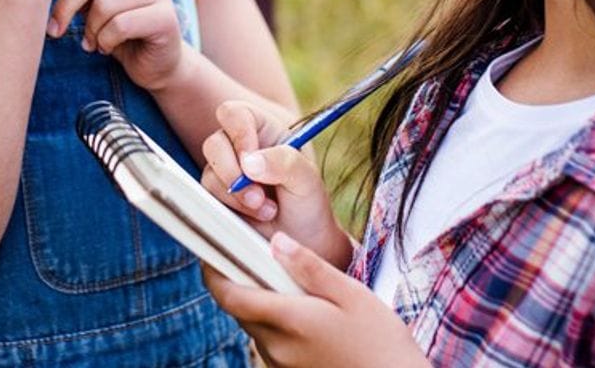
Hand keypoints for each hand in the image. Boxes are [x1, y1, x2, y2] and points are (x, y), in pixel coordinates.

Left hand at [50, 0, 186, 88]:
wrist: (155, 64)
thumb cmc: (118, 31)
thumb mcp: (94, 3)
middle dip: (66, 6)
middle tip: (54, 30)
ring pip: (104, 5)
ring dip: (90, 31)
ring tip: (92, 42)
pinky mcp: (165, 17)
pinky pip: (119, 26)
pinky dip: (105, 42)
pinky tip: (106, 48)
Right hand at [199, 101, 346, 264]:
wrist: (303, 242)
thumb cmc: (308, 203)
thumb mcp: (307, 180)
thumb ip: (284, 162)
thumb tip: (249, 162)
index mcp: (263, 129)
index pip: (235, 114)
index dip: (238, 134)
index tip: (251, 162)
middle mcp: (239, 147)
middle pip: (214, 143)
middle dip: (233, 173)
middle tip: (258, 196)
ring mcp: (226, 172)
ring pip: (209, 174)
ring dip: (237, 196)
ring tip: (267, 210)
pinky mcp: (217, 197)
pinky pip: (208, 198)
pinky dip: (232, 209)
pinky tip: (256, 216)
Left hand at [203, 233, 429, 367]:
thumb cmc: (380, 341)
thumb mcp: (352, 294)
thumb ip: (310, 267)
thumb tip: (276, 240)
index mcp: (289, 321)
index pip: (230, 296)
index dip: (214, 272)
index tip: (214, 251)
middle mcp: (276, 347)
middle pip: (239, 310)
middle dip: (240, 283)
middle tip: (257, 257)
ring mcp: (281, 364)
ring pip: (254, 326)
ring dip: (260, 304)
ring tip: (289, 284)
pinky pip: (270, 343)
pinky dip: (275, 324)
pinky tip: (303, 313)